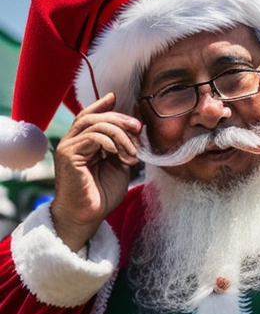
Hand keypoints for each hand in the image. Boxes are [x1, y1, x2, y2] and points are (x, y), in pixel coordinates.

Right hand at [50, 93, 141, 251]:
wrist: (88, 216)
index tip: (116, 97)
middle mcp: (73, 142)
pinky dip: (110, 141)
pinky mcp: (68, 155)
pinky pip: (91, 137)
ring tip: (132, 152)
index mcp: (84, 143)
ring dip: (119, 134)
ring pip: (94, 124)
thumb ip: (123, 147)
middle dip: (120, 119)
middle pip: (95, 117)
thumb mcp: (119, 166)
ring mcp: (68, 147)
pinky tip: (119, 154)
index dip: (103, 105)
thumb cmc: (102, 194)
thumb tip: (135, 130)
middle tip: (138, 129)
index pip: (90, 116)